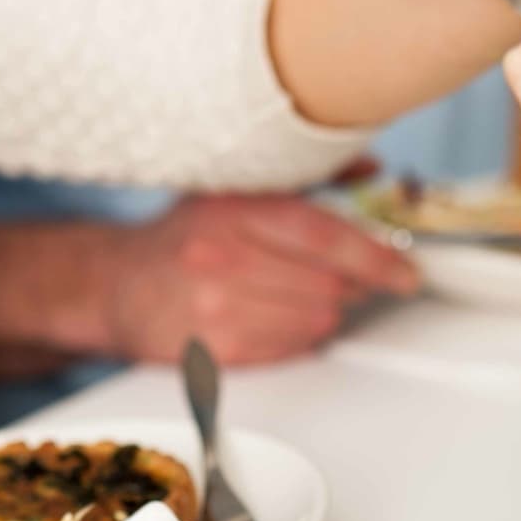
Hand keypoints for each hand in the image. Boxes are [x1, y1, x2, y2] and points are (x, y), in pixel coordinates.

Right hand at [102, 193, 418, 364]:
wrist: (115, 284)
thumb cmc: (184, 234)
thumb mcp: (238, 189)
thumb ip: (313, 175)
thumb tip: (371, 168)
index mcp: (234, 211)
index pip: (323, 236)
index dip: (376, 257)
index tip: (406, 272)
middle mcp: (222, 258)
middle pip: (327, 284)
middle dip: (353, 285)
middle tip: (352, 277)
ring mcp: (214, 310)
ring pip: (314, 321)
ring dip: (326, 311)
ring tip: (303, 294)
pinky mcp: (211, 352)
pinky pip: (287, 350)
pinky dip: (298, 337)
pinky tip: (280, 317)